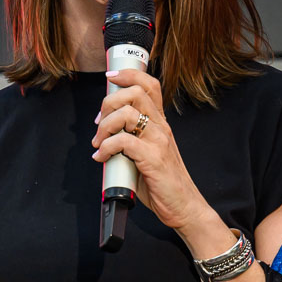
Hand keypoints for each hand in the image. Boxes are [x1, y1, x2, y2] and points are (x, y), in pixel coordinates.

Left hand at [90, 67, 223, 242]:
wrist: (183, 206)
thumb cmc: (162, 182)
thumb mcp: (147, 153)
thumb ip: (131, 139)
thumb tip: (103, 134)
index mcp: (160, 123)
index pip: (149, 85)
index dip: (128, 75)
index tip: (110, 78)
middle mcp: (161, 127)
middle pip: (134, 93)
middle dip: (108, 103)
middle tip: (98, 123)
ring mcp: (159, 141)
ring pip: (126, 113)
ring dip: (104, 126)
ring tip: (98, 143)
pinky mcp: (153, 158)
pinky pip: (123, 141)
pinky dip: (106, 148)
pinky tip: (101, 158)